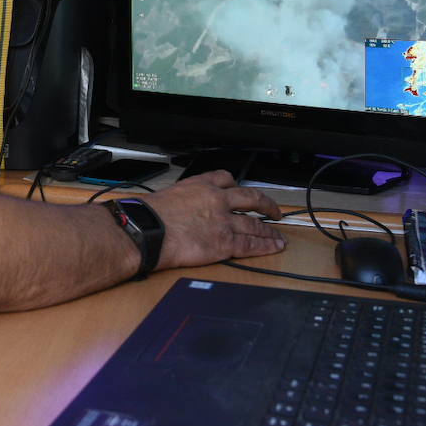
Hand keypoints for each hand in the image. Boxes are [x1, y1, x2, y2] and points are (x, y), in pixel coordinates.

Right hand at [140, 170, 285, 269]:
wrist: (147, 230)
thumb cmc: (149, 215)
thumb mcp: (168, 195)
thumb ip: (183, 200)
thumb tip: (181, 208)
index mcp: (201, 185)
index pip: (226, 179)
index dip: (238, 187)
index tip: (243, 192)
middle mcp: (217, 200)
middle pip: (251, 198)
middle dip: (266, 205)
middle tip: (274, 211)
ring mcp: (224, 221)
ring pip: (255, 224)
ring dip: (270, 231)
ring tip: (278, 236)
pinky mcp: (225, 242)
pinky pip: (251, 244)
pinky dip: (265, 246)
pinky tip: (273, 247)